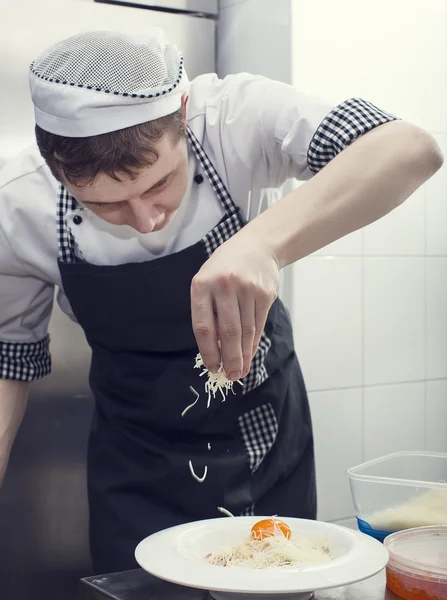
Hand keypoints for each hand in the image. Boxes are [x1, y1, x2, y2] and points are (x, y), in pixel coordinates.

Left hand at [191, 232, 279, 380]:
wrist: (257, 247)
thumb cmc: (224, 269)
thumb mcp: (207, 282)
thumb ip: (208, 312)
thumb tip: (214, 350)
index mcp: (202, 284)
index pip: (203, 325)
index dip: (208, 351)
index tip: (212, 367)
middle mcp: (224, 286)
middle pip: (228, 331)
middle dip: (229, 358)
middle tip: (230, 376)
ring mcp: (247, 289)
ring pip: (246, 331)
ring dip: (243, 355)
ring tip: (240, 371)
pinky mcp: (265, 294)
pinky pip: (258, 325)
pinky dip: (253, 343)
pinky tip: (249, 354)